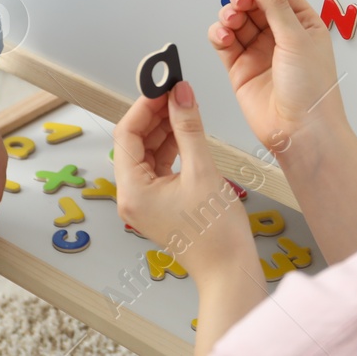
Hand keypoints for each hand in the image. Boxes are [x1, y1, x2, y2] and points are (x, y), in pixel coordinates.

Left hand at [113, 81, 254, 278]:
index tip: (161, 85)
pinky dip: (171, 145)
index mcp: (132, 191)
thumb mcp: (203, 171)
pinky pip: (159, 165)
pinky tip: (186, 130)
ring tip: (184, 106)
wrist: (230, 271)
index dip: (143, 106)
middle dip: (154, 114)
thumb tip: (180, 95)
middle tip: (175, 90)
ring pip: (148, 152)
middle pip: (135, 142)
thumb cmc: (216, 235)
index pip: (126, 134)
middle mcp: (132, 196)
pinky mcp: (160, 202)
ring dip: (164, 127)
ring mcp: (145, 200)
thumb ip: (188, 128)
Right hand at [212, 0, 343, 154]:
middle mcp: (281, 35)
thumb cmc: (313, 91)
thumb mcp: (296, 36)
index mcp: (303, 23)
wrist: (301, 133)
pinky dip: (219, 34)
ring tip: (232, 19)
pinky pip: (224, 42)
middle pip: (254, 2)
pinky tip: (223, 35)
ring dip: (230, 14)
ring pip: (237, 20)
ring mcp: (259, 51)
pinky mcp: (240, 68)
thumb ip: (272, 2)